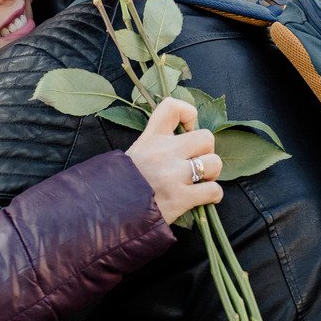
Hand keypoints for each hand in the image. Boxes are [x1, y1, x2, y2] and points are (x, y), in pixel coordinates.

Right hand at [124, 98, 222, 223]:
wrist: (106, 212)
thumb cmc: (121, 184)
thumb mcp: (134, 153)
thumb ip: (155, 143)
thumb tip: (182, 142)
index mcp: (151, 138)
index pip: (173, 107)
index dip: (189, 114)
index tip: (187, 130)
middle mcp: (164, 152)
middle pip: (206, 137)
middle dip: (206, 152)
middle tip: (195, 163)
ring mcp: (173, 175)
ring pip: (214, 163)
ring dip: (211, 174)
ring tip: (200, 181)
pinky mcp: (180, 198)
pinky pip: (213, 190)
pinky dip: (213, 195)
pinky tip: (203, 198)